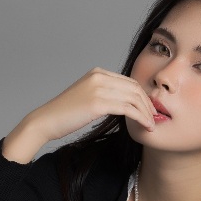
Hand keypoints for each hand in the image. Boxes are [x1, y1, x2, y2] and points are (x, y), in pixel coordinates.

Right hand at [3, 68, 156, 162]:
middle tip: (155, 118)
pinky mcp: (97, 103)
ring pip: (134, 97)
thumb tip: (120, 105)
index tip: (148, 110)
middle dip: (148, 103)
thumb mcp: (85, 99)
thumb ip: (102, 96)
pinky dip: (140, 117)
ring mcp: (98, 88)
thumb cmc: (63, 116)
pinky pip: (127, 108)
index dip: (142, 96)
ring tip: (152, 124)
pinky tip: (145, 126)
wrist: (45, 121)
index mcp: (97, 73)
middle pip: (134, 87)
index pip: (128, 81)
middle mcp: (99, 77)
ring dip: (147, 112)